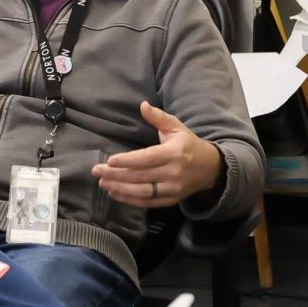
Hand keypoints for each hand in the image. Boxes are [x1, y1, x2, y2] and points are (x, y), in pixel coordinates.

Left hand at [93, 101, 222, 207]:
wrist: (210, 168)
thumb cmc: (188, 144)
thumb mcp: (176, 127)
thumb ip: (158, 117)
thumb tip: (142, 105)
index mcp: (175, 153)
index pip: (148, 158)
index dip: (128, 160)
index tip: (110, 160)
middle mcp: (174, 172)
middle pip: (141, 176)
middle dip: (116, 175)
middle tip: (97, 171)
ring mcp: (173, 189)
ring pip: (143, 192)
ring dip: (120, 188)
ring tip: (103, 183)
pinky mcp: (171, 200)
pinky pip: (148, 202)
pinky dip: (130, 200)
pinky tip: (115, 193)